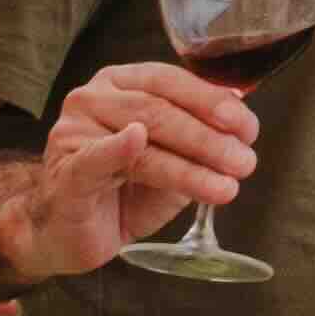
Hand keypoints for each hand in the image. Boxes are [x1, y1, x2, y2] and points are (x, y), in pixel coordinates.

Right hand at [36, 58, 256, 274]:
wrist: (69, 234)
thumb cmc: (121, 191)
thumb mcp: (170, 160)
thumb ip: (198, 136)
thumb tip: (241, 117)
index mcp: (120, 84)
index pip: (170, 81)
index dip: (212, 101)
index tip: (248, 128)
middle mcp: (93, 99)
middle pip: (159, 110)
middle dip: (209, 138)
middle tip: (244, 162)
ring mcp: (74, 133)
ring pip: (141, 139)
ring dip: (190, 164)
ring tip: (226, 186)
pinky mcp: (66, 171)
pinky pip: (95, 158)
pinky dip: (118, 149)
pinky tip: (138, 142)